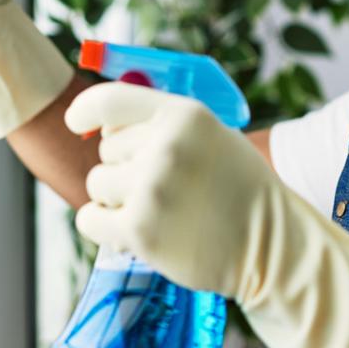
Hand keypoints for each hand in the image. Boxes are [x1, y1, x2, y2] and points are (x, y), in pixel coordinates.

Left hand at [63, 82, 275, 300]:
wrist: (272, 245)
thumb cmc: (240, 190)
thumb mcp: (212, 137)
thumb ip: (162, 124)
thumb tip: (101, 123)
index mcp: (184, 115)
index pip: (108, 101)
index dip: (84, 111)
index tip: (76, 123)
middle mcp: (166, 146)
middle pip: (104, 150)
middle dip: (125, 169)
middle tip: (165, 189)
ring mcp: (152, 189)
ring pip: (96, 185)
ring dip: (116, 200)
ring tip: (159, 211)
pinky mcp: (140, 230)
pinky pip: (89, 219)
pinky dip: (103, 227)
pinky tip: (133, 232)